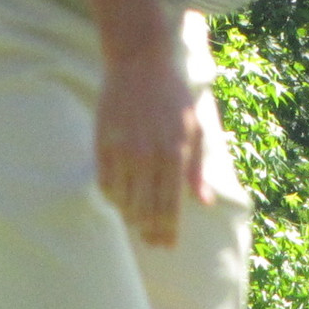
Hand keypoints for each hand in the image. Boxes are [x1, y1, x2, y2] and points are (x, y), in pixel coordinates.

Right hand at [96, 47, 210, 247]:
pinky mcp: (103, 144)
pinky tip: (120, 201)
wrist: (140, 64)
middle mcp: (149, 156)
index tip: (167, 245)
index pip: (170, 206)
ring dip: (130, 217)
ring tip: (137, 224)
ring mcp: (123, 150)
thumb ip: (198, 168)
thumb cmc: (173, 98)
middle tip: (152, 242)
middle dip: (150, 231)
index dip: (168, 230)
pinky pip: (105, 183)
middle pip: (145, 210)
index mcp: (176, 153)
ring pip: (123, 201)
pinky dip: (112, 198)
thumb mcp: (196, 129)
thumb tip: (205, 202)